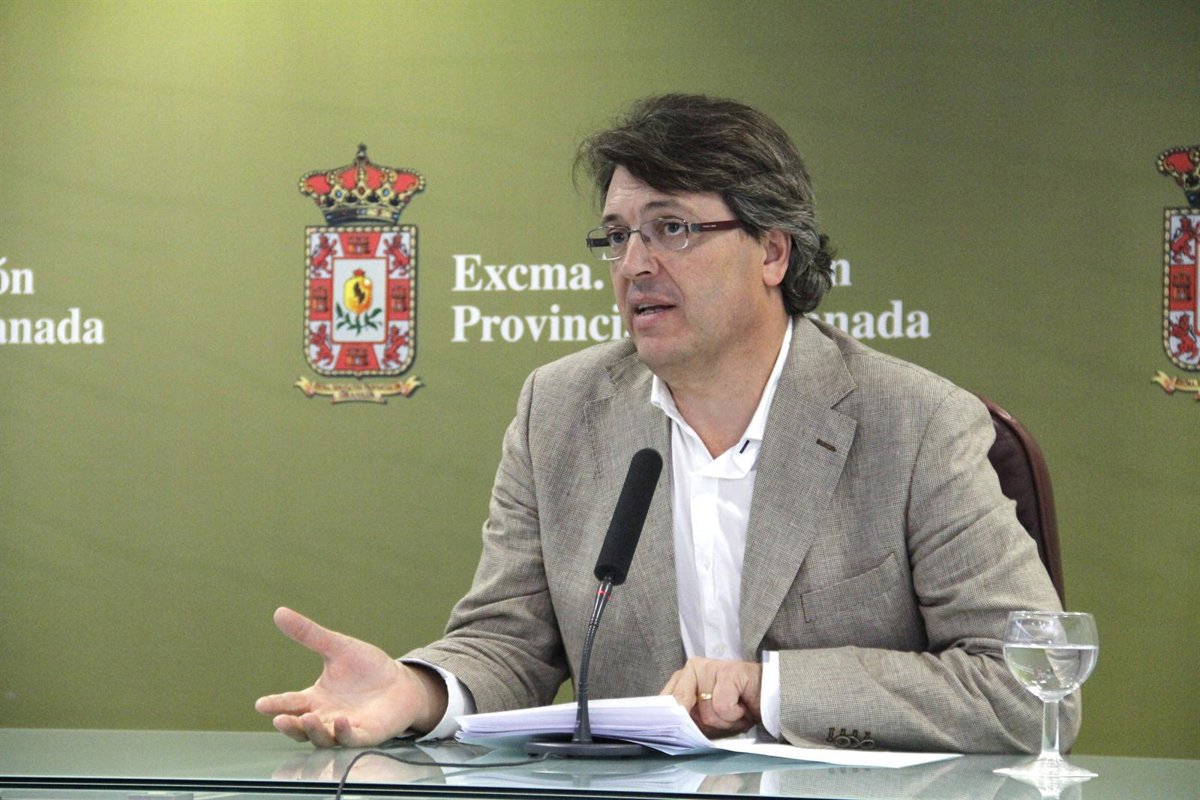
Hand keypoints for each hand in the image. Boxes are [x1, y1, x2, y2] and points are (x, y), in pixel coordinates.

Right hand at [254, 607, 447, 746]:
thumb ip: (309, 634)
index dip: (276, 704)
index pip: (291, 703)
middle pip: (302, 728)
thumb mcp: (337, 647)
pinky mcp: (366, 734)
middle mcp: (326, 716)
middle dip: (290, 725)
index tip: (261, 704)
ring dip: (314, 730)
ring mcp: (345, 728)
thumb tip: (279, 612)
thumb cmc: (367, 667)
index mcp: (316, 698)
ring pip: (323, 737)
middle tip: (279, 719)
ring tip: (308, 718)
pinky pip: (351, 739)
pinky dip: (344, 733)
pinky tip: (340, 721)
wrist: (400, 682)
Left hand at [661, 657, 761, 738]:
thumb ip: (688, 721)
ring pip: (706, 712)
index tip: (672, 732)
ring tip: (735, 711)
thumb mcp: (706, 720)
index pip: (664, 700)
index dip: (668, 718)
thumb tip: (671, 730)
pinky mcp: (727, 671)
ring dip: (724, 721)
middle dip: (702, 722)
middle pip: (681, 706)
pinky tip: (742, 706)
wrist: (769, 698)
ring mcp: (709, 667)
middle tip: (719, 719)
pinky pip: (723, 706)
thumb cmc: (736, 708)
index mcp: (682, 679)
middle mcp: (692, 669)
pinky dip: (735, 714)